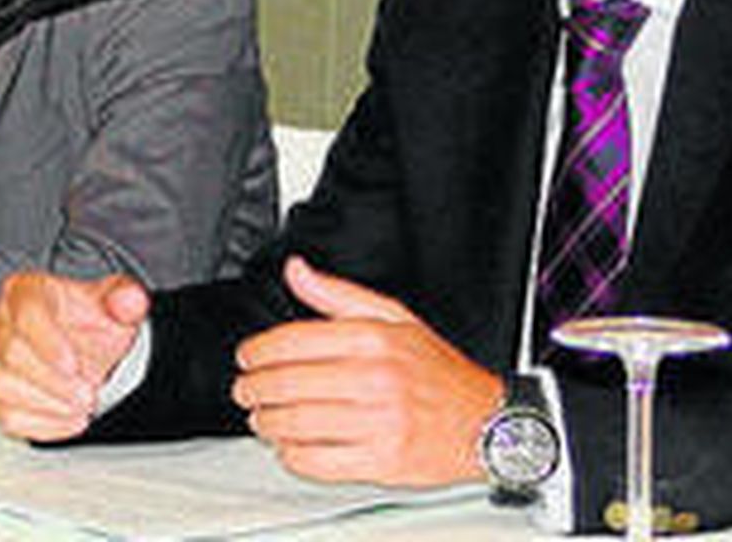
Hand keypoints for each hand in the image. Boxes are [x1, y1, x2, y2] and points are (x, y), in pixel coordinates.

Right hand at [0, 271, 149, 441]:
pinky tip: (69, 418)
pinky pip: (6, 415)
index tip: (73, 365)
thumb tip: (129, 300)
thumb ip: (126, 298)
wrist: (89, 350)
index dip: (48, 342)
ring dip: (49, 404)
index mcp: (25, 290)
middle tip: (88, 393)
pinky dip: (42, 424)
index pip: (25, 312)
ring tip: (82, 406)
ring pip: (3, 386)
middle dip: (55, 380)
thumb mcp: (117, 304)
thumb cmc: (93, 322)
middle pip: (12, 352)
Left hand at [231, 256, 503, 485]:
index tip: (245, 356)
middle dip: (254, 388)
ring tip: (259, 417)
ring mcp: (379, 422)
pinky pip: (318, 461)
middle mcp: (376, 379)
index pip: (294, 340)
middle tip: (245, 389)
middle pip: (289, 383)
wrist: (486, 423)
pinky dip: (292, 455)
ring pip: (297, 423)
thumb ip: (337, 294)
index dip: (257, 350)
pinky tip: (288, 445)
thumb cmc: (438, 371)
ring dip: (266, 422)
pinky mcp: (382, 461)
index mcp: (374, 339)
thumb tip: (296, 270)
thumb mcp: (393, 316)